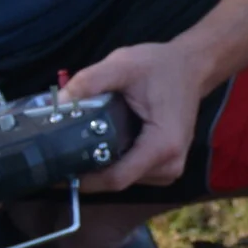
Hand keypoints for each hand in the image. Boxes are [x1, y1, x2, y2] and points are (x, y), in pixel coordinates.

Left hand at [62, 42, 214, 191]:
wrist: (192, 68)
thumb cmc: (161, 66)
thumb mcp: (123, 65)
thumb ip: (89, 81)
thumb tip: (57, 104)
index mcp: (163, 145)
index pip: (116, 178)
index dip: (84, 180)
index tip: (56, 172)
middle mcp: (170, 165)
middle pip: (117, 181)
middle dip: (87, 170)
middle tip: (58, 154)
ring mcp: (170, 169)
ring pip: (123, 179)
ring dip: (99, 167)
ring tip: (76, 146)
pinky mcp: (166, 167)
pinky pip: (132, 173)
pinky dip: (114, 163)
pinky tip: (100, 145)